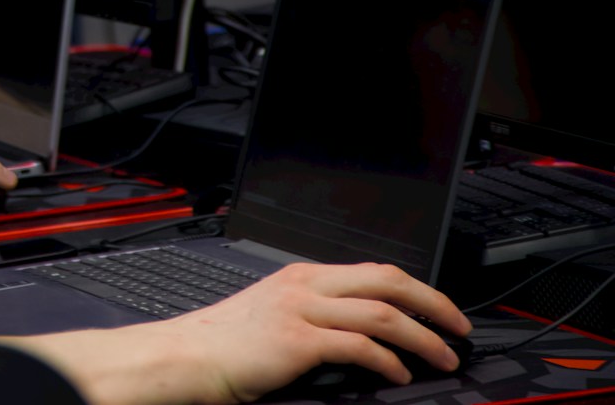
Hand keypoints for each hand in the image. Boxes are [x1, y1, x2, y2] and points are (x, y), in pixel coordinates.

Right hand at [40, 262, 471, 404]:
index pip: (373, 270)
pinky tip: (398, 375)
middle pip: (387, 280)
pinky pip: (358, 345)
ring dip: (423, 337)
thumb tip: (362, 335)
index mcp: (299, 276)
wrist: (185, 358)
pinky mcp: (296, 340)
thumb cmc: (223, 346)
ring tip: (443, 358)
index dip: (417, 289)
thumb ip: (313, 314)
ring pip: (381, 312)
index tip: (441, 312)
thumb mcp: (271, 315)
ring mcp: (300, 310)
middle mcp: (303, 285)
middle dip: (433, 304)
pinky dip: (388, 361)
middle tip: (460, 329)